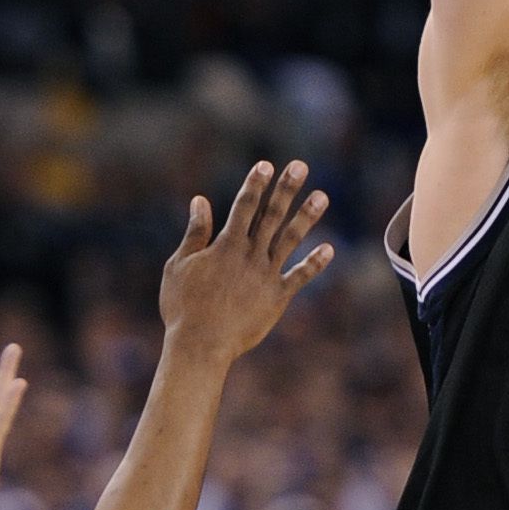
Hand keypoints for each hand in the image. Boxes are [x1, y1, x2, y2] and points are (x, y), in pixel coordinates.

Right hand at [159, 161, 330, 365]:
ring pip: (290, 239)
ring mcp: (266, 275)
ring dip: (306, 216)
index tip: (266, 165)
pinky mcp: (277, 297)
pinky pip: (300, 277)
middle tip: (300, 166)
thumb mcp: (179, 265)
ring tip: (322, 196)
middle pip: (271, 215)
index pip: (243, 206)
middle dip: (285, 189)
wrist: (201, 344)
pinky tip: (329, 249)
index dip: (255, 184)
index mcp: (225, 245)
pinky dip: (314, 263)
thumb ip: (195, 233)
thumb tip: (200, 201)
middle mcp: (250, 255)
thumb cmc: (183, 307)